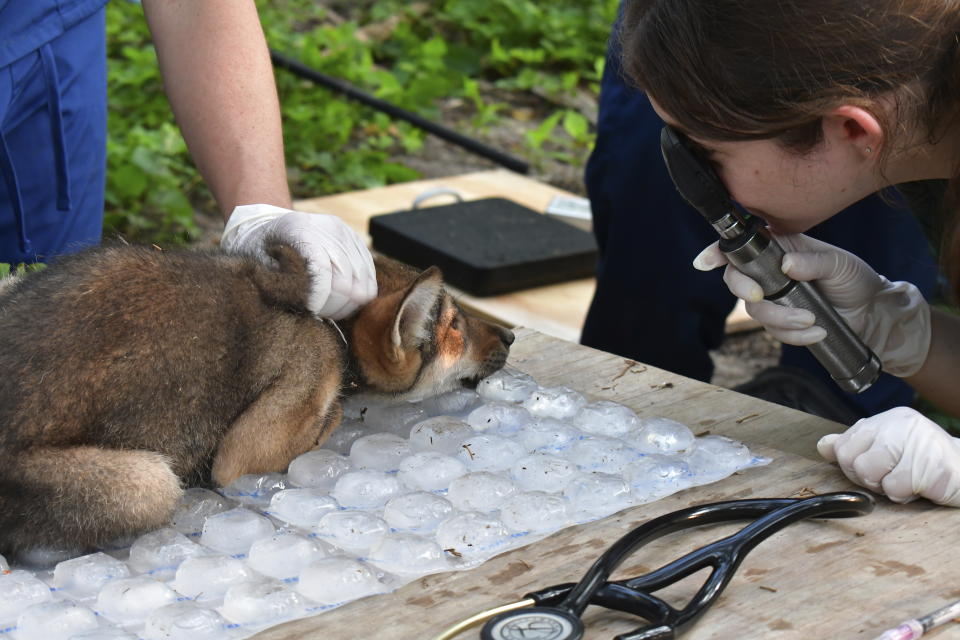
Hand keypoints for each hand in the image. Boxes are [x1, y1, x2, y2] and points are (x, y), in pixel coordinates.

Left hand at [221, 204, 376, 318]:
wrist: (268, 222)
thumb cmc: (258, 248)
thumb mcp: (258, 264)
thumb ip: (280, 283)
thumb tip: (305, 305)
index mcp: (299, 230)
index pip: (323, 272)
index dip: (321, 300)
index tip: (310, 312)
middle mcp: (328, 228)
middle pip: (349, 281)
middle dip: (336, 306)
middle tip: (320, 315)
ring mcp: (346, 233)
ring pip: (364, 282)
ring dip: (350, 303)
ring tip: (331, 310)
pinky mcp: (356, 240)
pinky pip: (370, 274)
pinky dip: (360, 293)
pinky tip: (343, 300)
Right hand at [694, 233, 929, 376]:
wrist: (872, 313)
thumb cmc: (855, 279)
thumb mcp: (839, 263)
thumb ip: (813, 261)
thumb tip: (787, 264)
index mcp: (780, 248)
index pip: (742, 247)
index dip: (718, 253)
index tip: (704, 262)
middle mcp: (770, 272)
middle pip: (736, 280)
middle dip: (743, 289)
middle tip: (760, 296)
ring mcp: (774, 299)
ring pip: (755, 311)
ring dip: (781, 318)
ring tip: (812, 319)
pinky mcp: (782, 323)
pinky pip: (774, 332)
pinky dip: (794, 335)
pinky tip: (818, 332)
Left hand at [817, 407, 959, 506]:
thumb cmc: (923, 461)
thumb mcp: (886, 446)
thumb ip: (854, 445)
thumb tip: (823, 446)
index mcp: (886, 420)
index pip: (843, 447)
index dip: (852, 467)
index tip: (873, 470)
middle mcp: (900, 426)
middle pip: (853, 463)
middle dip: (869, 480)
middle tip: (892, 477)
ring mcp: (917, 444)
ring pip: (872, 476)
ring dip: (888, 488)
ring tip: (907, 481)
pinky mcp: (932, 467)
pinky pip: (897, 489)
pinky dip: (906, 495)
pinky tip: (921, 486)